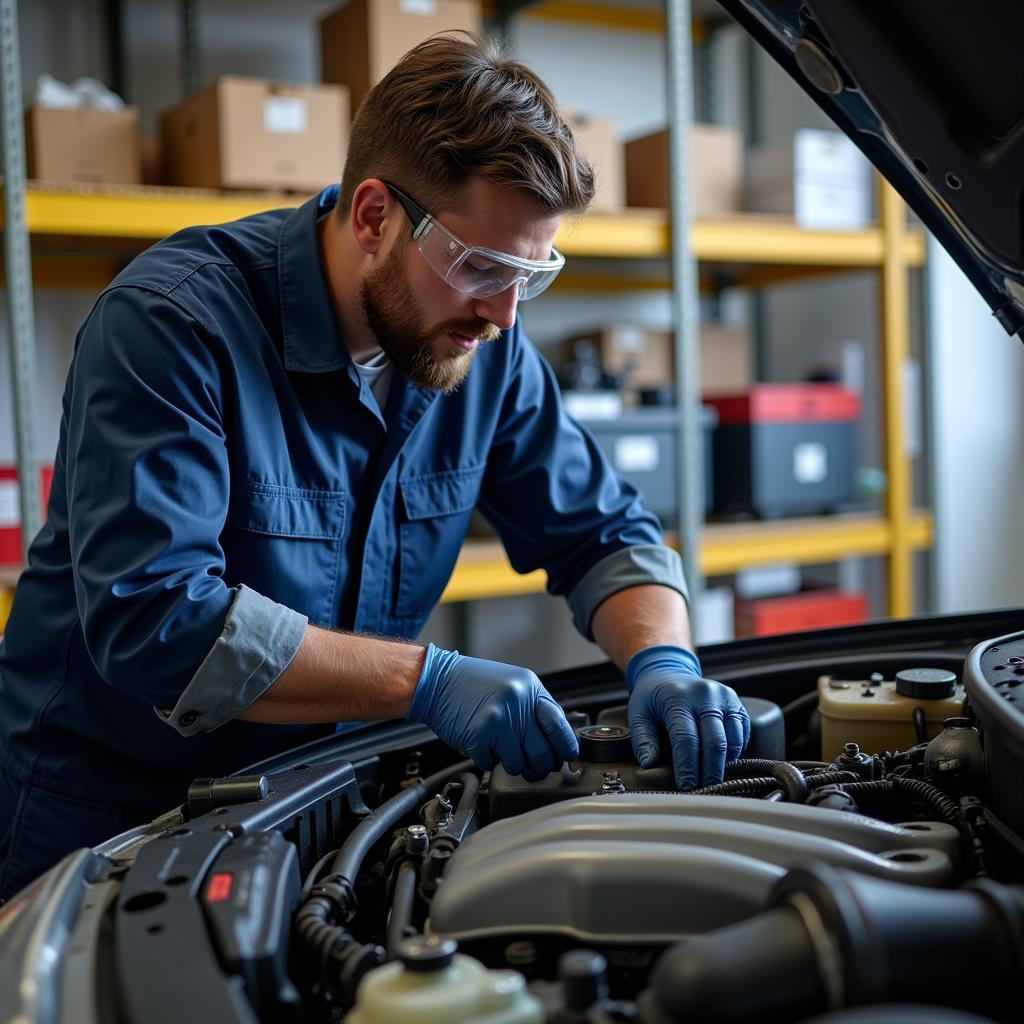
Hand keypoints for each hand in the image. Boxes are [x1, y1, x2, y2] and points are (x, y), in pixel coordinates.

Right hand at [408, 644, 578, 780]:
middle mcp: (517, 702)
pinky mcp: (479, 736)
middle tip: (533, 767)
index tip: (566, 759)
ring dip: (510, 764)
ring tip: (500, 748)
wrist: (436, 680)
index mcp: (530, 688)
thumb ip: (533, 709)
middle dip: (538, 766)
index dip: (565, 748)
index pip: (559, 725)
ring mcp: (499, 720)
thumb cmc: (472, 684)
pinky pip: (491, 764)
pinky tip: (480, 742)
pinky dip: (486, 759)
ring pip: (518, 764)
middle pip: (541, 752)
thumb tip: (556, 742)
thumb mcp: (512, 685)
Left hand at [626, 644, 749, 790]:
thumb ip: (643, 739)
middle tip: (703, 790)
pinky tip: (722, 761)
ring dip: (723, 764)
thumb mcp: (638, 713)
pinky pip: (742, 732)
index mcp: (678, 697)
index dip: (687, 767)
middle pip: (714, 742)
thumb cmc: (653, 697)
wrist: (668, 672)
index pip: (686, 739)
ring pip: (733, 739)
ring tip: (711, 778)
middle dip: (710, 772)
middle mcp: (705, 694)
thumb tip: (649, 764)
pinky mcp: (736, 702)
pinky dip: (734, 751)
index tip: (686, 786)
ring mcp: (724, 697)